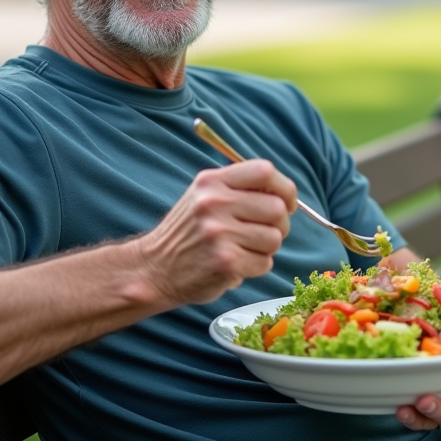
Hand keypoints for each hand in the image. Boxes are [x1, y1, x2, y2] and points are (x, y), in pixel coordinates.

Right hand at [136, 160, 297, 306]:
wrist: (154, 268)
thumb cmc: (189, 232)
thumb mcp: (204, 196)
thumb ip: (240, 188)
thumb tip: (285, 194)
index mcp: (212, 182)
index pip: (264, 171)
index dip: (284, 188)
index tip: (286, 203)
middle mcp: (214, 203)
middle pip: (276, 207)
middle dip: (280, 224)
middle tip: (265, 233)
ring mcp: (220, 233)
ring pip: (274, 238)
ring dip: (267, 248)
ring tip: (244, 249)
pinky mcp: (226, 262)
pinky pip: (265, 262)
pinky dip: (256, 267)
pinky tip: (236, 265)